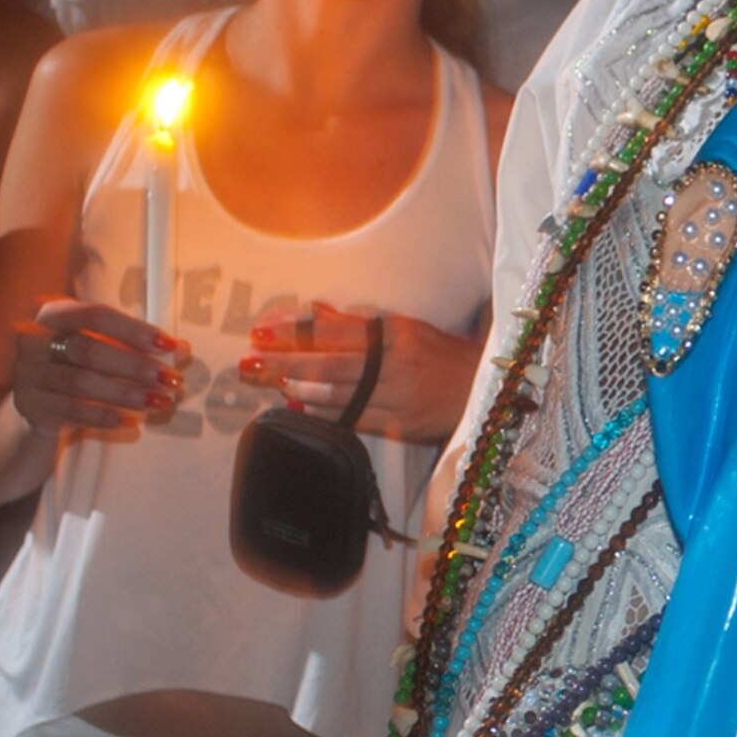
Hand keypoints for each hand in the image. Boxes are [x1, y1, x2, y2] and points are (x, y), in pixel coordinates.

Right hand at [8, 297, 186, 434]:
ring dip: (125, 393)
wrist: (40, 400)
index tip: (169, 346)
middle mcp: (32, 339)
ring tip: (158, 402)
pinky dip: (102, 415)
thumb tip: (182, 348)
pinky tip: (129, 421)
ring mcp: (26, 373)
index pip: (95, 315)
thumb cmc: (81, 364)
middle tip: (170, 379)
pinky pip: (70, 410)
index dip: (134, 330)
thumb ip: (139, 345)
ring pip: (80, 382)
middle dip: (134, 365)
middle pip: (87, 349)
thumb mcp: (107, 348)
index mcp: (54, 313)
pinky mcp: (28, 405)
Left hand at [239, 303, 483, 441]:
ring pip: (340, 393)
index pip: (335, 331)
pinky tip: (303, 410)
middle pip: (331, 362)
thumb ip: (358, 325)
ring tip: (270, 382)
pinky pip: (357, 419)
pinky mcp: (404, 424)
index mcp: (395, 333)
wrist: (486, 387)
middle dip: (286, 361)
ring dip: (301, 388)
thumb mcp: (405, 329)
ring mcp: (400, 395)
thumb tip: (316, 313)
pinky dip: (328, 414)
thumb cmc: (442, 356)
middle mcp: (396, 362)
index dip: (295, 332)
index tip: (261, 332)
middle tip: (250, 362)